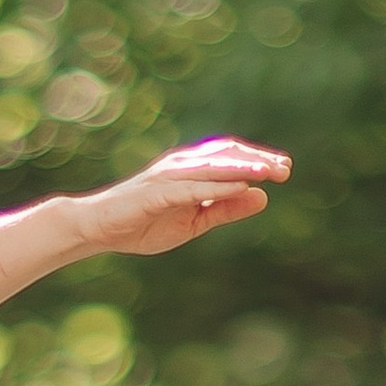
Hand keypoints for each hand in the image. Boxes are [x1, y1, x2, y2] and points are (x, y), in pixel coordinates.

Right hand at [66, 139, 289, 259]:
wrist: (100, 230)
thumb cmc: (144, 225)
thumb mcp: (195, 222)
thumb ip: (226, 208)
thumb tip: (262, 197)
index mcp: (190, 170)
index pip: (229, 157)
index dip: (256, 160)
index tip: (283, 168)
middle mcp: (181, 166)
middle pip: (226, 155)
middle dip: (257, 160)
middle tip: (285, 169)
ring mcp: (168, 177)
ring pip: (213, 167)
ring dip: (242, 167)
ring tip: (268, 171)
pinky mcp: (157, 192)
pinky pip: (193, 186)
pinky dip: (218, 184)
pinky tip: (239, 184)